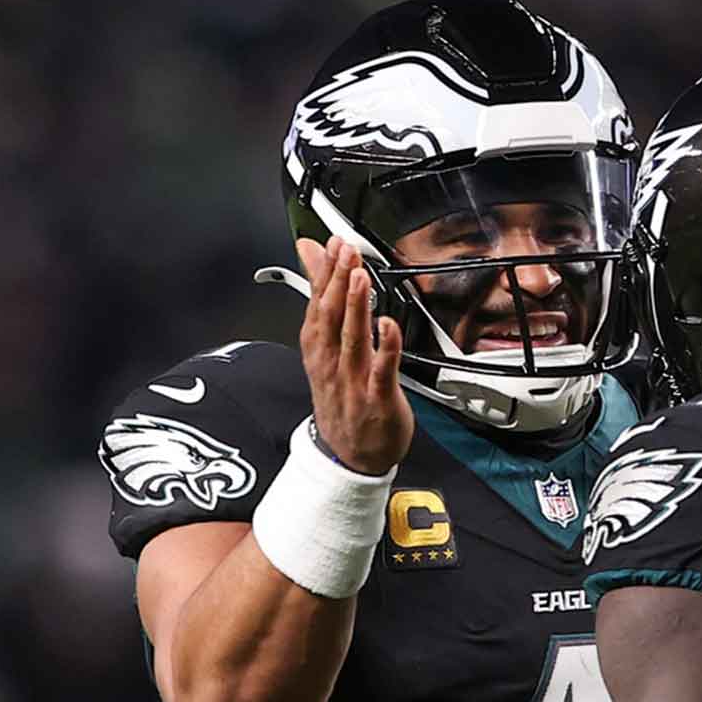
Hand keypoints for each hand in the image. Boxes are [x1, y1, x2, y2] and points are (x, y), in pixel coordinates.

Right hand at [296, 237, 413, 474]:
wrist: (349, 457)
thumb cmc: (340, 399)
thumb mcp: (324, 350)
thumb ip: (323, 302)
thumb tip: (312, 260)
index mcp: (318, 350)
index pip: (317, 305)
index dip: (323, 273)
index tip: (329, 244)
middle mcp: (332, 363)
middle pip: (332, 317)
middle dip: (338, 281)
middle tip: (345, 250)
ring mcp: (353, 382)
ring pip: (353, 339)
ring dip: (356, 307)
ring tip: (359, 276)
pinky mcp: (378, 399)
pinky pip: (382, 370)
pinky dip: (385, 347)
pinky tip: (389, 325)